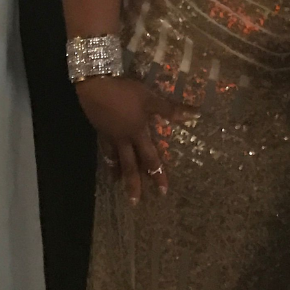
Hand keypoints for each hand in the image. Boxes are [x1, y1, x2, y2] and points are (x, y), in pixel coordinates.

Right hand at [75, 74, 198, 202]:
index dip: (157, 174)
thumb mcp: (150, 98)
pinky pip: (104, 148)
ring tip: (117, 183)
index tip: (162, 192)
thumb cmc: (124, 93)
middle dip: (133, 183)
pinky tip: (107, 158)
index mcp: (138, 133)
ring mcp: (110, 135)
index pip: (150, 158)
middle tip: (135, 202)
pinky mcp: (99, 129)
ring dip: (117, 172)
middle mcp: (124, 139)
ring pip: (115, 159)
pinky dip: (107, 156)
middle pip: (130, 165)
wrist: (95, 87)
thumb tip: (195, 115)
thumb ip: (170, 109)